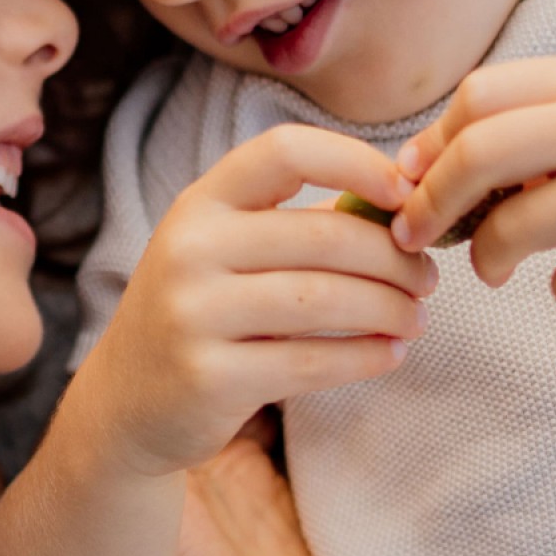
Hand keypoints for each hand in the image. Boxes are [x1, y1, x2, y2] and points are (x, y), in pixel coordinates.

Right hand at [82, 124, 434, 475]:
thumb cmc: (204, 313)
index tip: (407, 194)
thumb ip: (302, 225)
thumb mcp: (231, 253)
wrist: (128, 402)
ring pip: (324, 301)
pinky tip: (390, 353)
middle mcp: (190, 249)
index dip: (356, 163)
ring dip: (389, 310)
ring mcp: (193, 314)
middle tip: (427, 278)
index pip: (285, 152)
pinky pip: (311, 363)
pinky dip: (365, 357)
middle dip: (394, 258)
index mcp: (201, 204)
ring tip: (416, 318)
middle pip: (323, 237)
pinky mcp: (209, 377)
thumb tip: (402, 203)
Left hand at [392, 57, 555, 321]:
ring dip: (489, 258)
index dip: (434, 142)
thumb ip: (542, 125)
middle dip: (430, 201)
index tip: (415, 179)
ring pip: (509, 230)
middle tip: (414, 234)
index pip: (480, 95)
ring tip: (501, 268)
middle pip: (478, 154)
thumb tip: (424, 165)